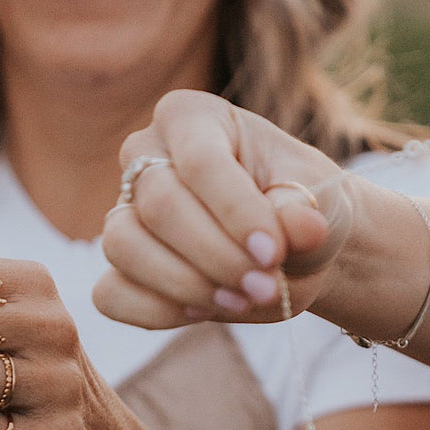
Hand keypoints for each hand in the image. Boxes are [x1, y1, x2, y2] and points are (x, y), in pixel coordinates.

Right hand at [94, 90, 352, 329]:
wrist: (285, 252)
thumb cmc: (298, 209)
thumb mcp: (318, 202)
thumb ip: (305, 212)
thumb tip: (303, 228)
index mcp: (191, 118)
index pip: (200, 161)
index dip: (235, 211)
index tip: (273, 253)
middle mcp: (143, 156)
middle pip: (159, 205)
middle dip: (215, 255)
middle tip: (264, 286)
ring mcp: (122, 212)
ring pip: (124, 246)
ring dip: (185, 285)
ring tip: (239, 299)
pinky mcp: (115, 268)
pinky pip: (111, 294)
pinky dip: (155, 311)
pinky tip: (202, 312)